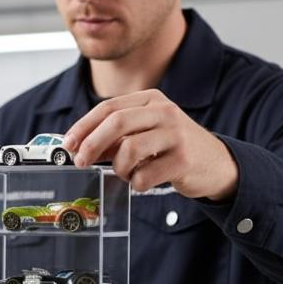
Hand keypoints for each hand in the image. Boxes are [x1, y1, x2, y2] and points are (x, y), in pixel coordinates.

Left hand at [63, 89, 238, 201]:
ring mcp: (176, 134)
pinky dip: (137, 183)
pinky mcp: (183, 160)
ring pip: (128, 150)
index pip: (108, 108)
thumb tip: (78, 148)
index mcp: (151, 100)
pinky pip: (144, 176)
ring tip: (127, 173)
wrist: (214, 163)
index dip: (83, 127)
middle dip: (91, 145)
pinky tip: (145, 181)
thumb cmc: (171, 148)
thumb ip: (114, 138)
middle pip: (116, 123)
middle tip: (80, 162)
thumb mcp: (144, 133)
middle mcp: (164, 112)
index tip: (68, 145)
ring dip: (119, 168)